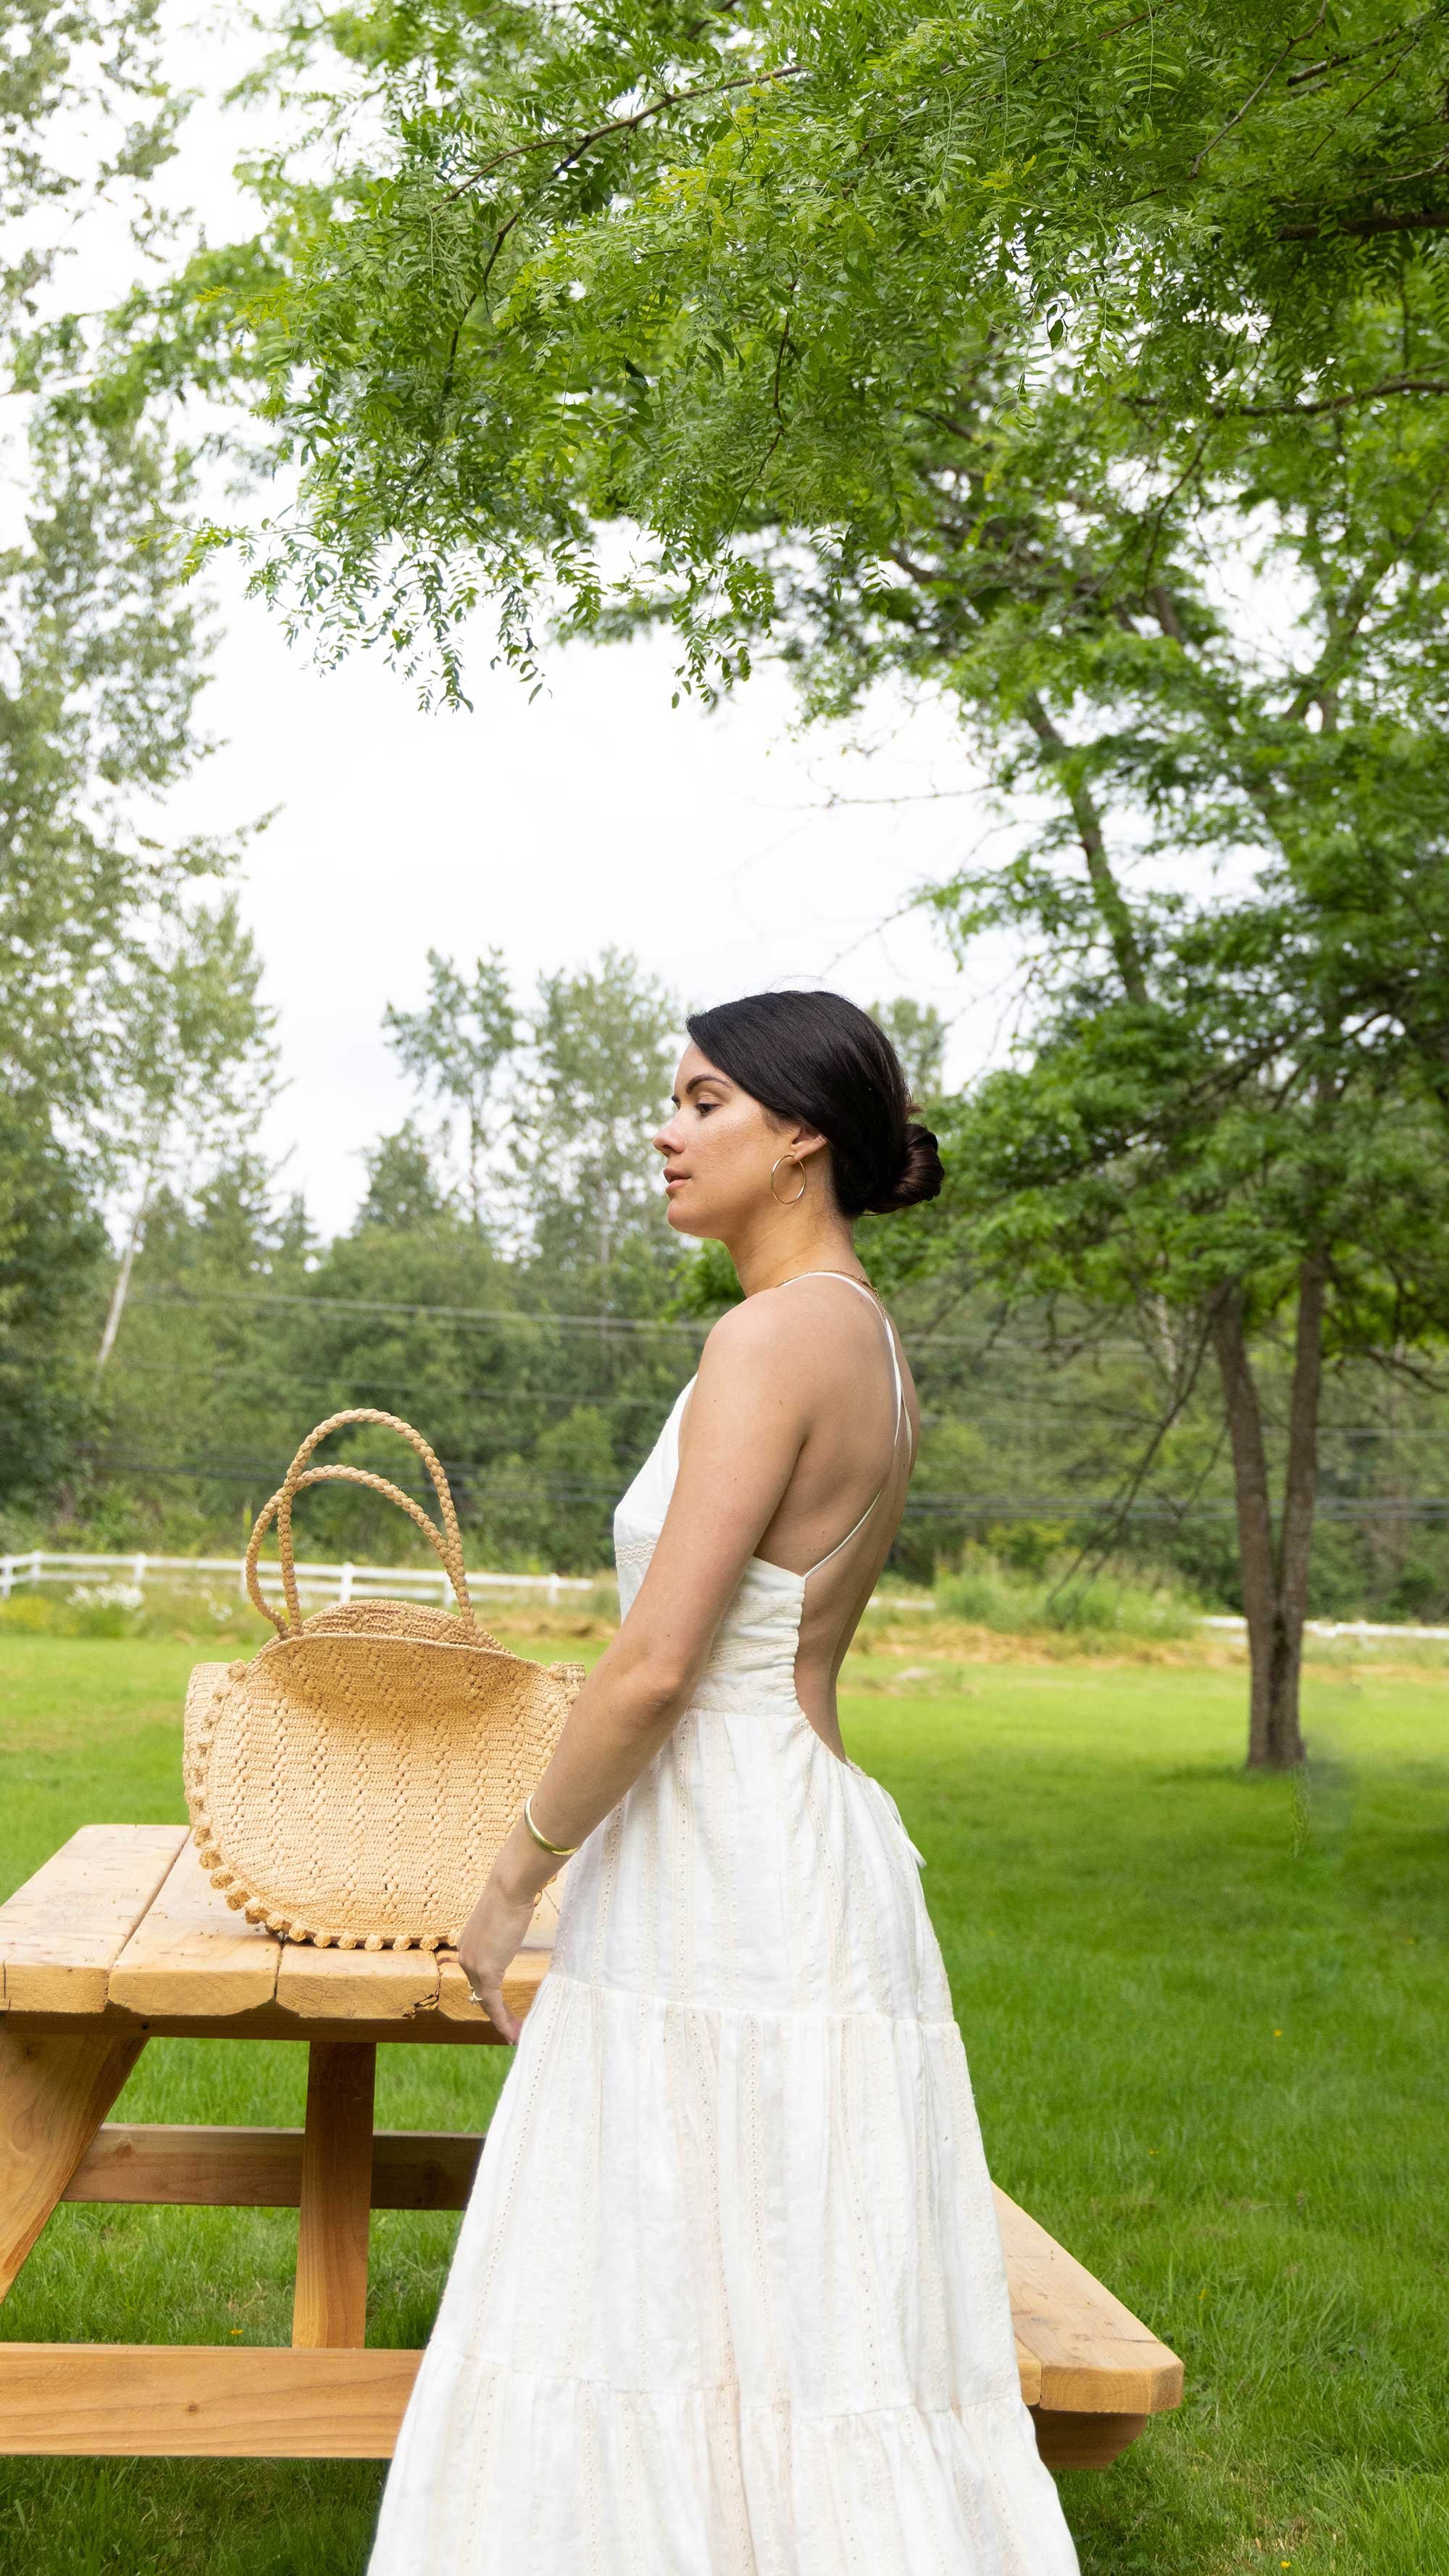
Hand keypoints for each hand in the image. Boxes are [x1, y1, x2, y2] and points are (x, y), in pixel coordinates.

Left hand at [456, 1874, 538, 2044]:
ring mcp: (473, 1965)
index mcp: (467, 1946)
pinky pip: (493, 2002)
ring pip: (486, 2001)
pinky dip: (502, 2019)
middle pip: (480, 1994)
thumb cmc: (511, 1897)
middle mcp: (465, 1957)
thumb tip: (510, 1934)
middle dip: (496, 2014)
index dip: (490, 1998)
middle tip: (512, 2029)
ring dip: (502, 2020)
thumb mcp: (502, 1921)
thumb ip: (500, 1936)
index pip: (477, 1979)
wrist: (509, 1888)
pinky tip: (512, 2031)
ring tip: (516, 2034)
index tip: (502, 2011)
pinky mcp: (486, 1970)